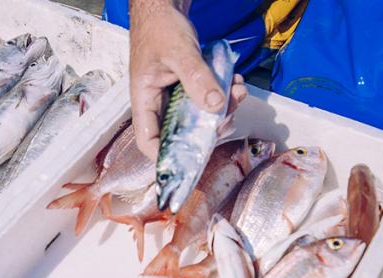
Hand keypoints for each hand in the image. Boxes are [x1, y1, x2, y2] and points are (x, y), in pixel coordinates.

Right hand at [128, 0, 247, 160]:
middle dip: (208, 129)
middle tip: (229, 116)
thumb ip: (197, 79)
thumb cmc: (161, 28)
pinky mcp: (188, 87)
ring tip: (238, 91)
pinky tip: (234, 81)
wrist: (164, 7)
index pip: (148, 140)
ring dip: (222, 109)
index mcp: (144, 100)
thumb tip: (216, 106)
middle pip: (180, 132)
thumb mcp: (179, 53)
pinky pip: (206, 99)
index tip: (193, 156)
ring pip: (198, 117)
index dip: (167, 156)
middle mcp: (158, 103)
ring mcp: (174, 96)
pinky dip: (224, 94)